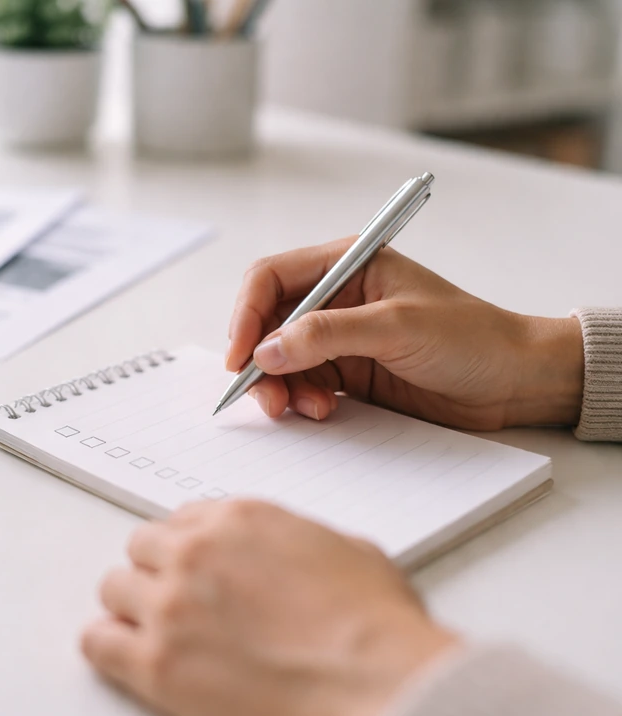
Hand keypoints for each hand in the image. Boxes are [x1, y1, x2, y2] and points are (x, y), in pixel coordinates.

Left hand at [82, 500, 459, 715]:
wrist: (381, 694)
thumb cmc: (379, 632)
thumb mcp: (349, 552)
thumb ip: (298, 542)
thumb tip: (291, 556)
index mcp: (240, 519)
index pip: (183, 520)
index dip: (188, 547)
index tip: (192, 566)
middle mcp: (196, 554)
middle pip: (141, 548)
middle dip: (157, 573)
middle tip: (175, 601)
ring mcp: (171, 607)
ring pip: (113, 588)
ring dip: (131, 608)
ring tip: (156, 633)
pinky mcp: (156, 666)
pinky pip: (97, 642)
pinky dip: (108, 648)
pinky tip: (127, 657)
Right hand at [226, 238, 583, 429]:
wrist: (514, 382)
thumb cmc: (471, 338)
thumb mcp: (397, 327)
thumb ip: (328, 334)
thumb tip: (267, 349)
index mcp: (347, 264)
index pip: (271, 279)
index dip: (246, 315)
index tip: (241, 355)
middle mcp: (336, 297)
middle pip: (267, 323)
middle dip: (260, 360)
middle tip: (266, 396)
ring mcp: (339, 336)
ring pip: (280, 359)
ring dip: (280, 386)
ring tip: (303, 409)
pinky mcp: (347, 371)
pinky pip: (302, 383)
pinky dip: (299, 399)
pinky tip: (320, 411)